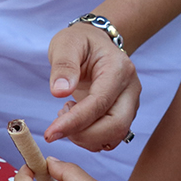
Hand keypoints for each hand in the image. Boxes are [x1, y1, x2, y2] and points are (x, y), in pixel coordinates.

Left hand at [43, 23, 140, 149]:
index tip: (50, 133)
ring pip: (115, 136)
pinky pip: (111, 138)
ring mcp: (131, 104)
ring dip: (86, 138)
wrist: (96, 42)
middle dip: (83, 135)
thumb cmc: (81, 42)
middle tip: (58, 125)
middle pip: (116, 126)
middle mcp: (130, 89)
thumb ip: (63, 66)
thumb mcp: (66, 44)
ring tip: (67, 115)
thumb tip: (59, 92)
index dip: (75, 122)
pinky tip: (76, 121)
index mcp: (119, 69)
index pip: (99, 103)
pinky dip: (91, 139)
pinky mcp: (124, 115)